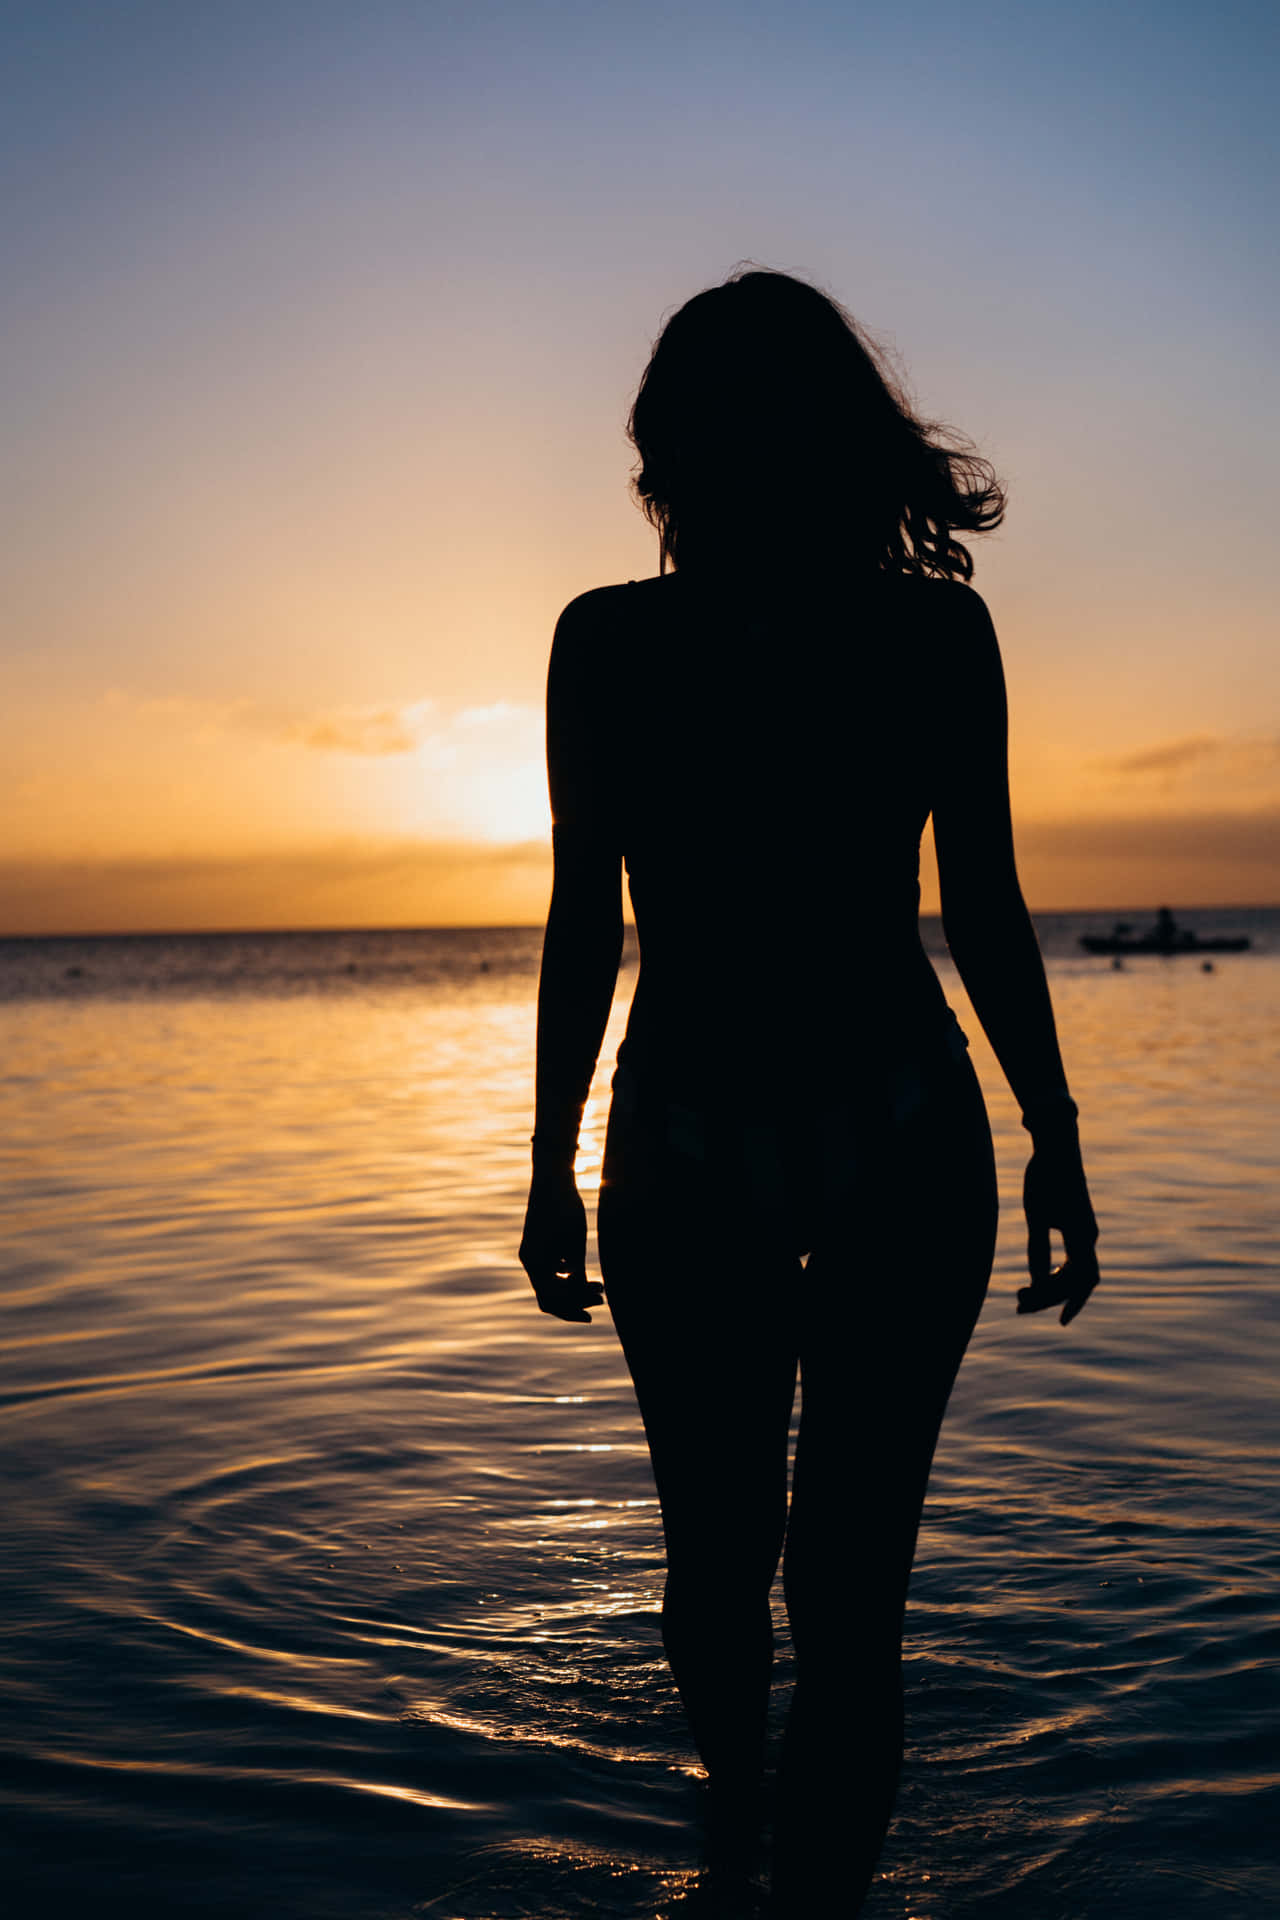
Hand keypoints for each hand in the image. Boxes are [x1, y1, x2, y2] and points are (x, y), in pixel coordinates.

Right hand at [519, 1168, 603, 1322]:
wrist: (553, 1178)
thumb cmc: (566, 1209)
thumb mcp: (576, 1244)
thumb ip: (578, 1273)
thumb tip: (585, 1298)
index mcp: (534, 1263)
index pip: (551, 1300)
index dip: (573, 1309)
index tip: (595, 1310)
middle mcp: (529, 1261)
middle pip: (549, 1295)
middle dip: (575, 1300)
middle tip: (602, 1299)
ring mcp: (532, 1254)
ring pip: (551, 1283)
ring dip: (573, 1289)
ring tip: (600, 1286)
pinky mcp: (538, 1246)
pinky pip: (550, 1270)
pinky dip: (566, 1276)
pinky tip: (582, 1270)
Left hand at [1018, 1133, 1098, 1326]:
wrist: (1057, 1147)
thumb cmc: (1044, 1179)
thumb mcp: (1035, 1215)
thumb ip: (1037, 1249)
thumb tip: (1035, 1283)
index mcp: (1082, 1235)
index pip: (1083, 1280)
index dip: (1074, 1303)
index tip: (1059, 1322)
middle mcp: (1089, 1236)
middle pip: (1076, 1280)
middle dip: (1049, 1296)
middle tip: (1019, 1305)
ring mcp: (1086, 1232)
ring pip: (1074, 1271)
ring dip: (1051, 1285)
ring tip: (1022, 1294)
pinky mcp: (1079, 1226)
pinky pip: (1073, 1260)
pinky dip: (1056, 1273)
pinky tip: (1038, 1279)